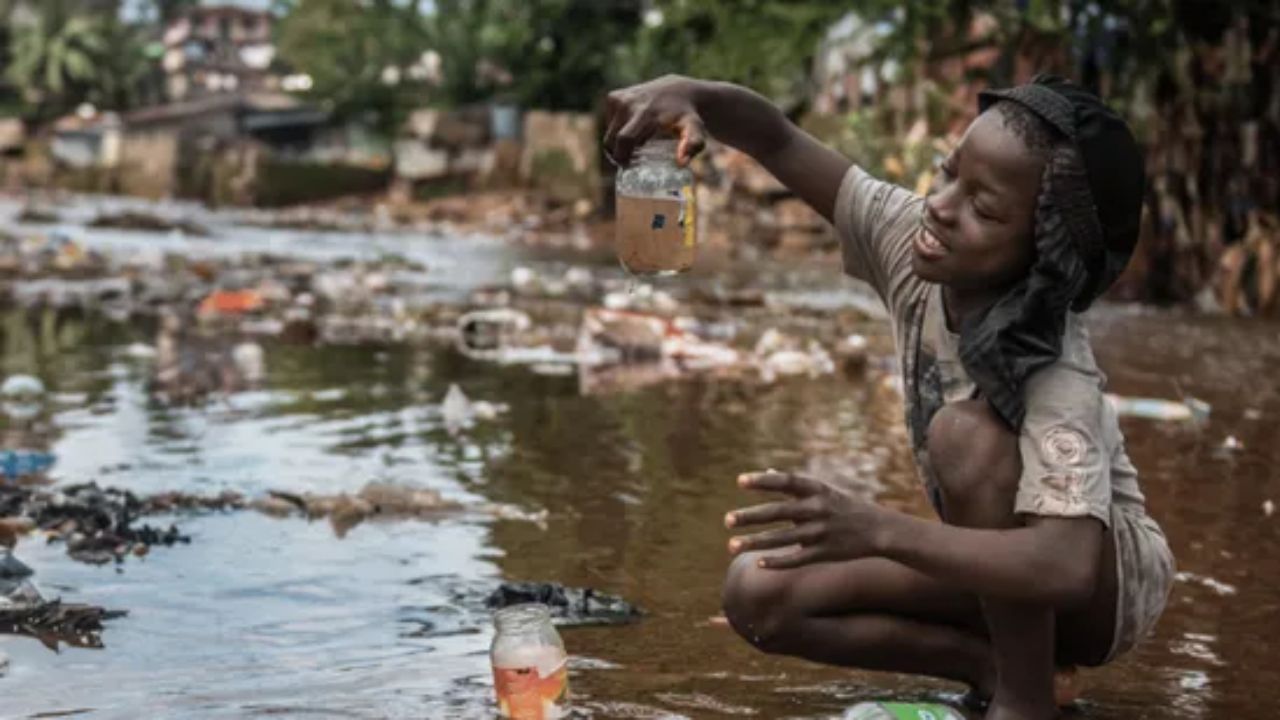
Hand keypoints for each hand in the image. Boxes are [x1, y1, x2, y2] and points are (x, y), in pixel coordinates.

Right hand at [604, 75, 707, 166]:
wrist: (680, 91)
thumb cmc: (687, 116)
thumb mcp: (695, 129)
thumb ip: (693, 144)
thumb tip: (681, 163)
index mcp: (645, 113)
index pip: (624, 139)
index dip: (622, 157)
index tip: (628, 167)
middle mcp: (629, 103)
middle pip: (612, 139)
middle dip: (617, 153)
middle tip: (629, 161)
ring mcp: (619, 98)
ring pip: (609, 133)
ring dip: (617, 143)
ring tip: (634, 145)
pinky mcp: (614, 96)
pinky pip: (609, 123)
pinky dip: (616, 131)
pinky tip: (631, 131)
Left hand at [725, 470, 889, 569]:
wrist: (880, 530)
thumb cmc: (844, 507)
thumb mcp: (822, 491)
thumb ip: (793, 485)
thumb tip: (764, 471)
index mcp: (817, 490)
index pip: (786, 482)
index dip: (763, 481)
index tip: (739, 481)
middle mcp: (819, 509)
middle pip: (779, 511)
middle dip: (751, 516)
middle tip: (727, 519)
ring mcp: (822, 532)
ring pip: (783, 538)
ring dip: (756, 542)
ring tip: (731, 545)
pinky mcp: (826, 553)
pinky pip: (797, 558)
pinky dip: (778, 561)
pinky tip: (758, 563)